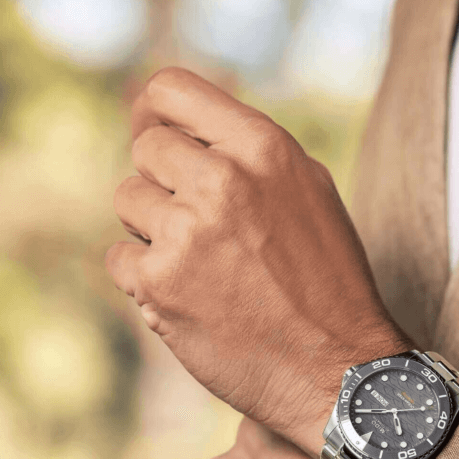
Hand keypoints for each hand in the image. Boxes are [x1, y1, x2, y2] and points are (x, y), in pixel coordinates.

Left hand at [106, 67, 411, 455]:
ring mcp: (187, 232)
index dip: (154, 111)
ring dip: (155, 229)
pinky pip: (120, 256)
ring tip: (205, 263)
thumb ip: (249, 153)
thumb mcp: (308, 193)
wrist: (337, 368)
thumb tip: (184, 129)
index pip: (170, 90)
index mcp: (265, 148)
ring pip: (127, 201)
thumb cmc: (329, 283)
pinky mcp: (160, 284)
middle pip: (146, 148)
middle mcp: (223, 180)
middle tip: (203, 223)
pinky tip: (192, 296)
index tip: (155, 134)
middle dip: (166, 182)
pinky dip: (146, 276)